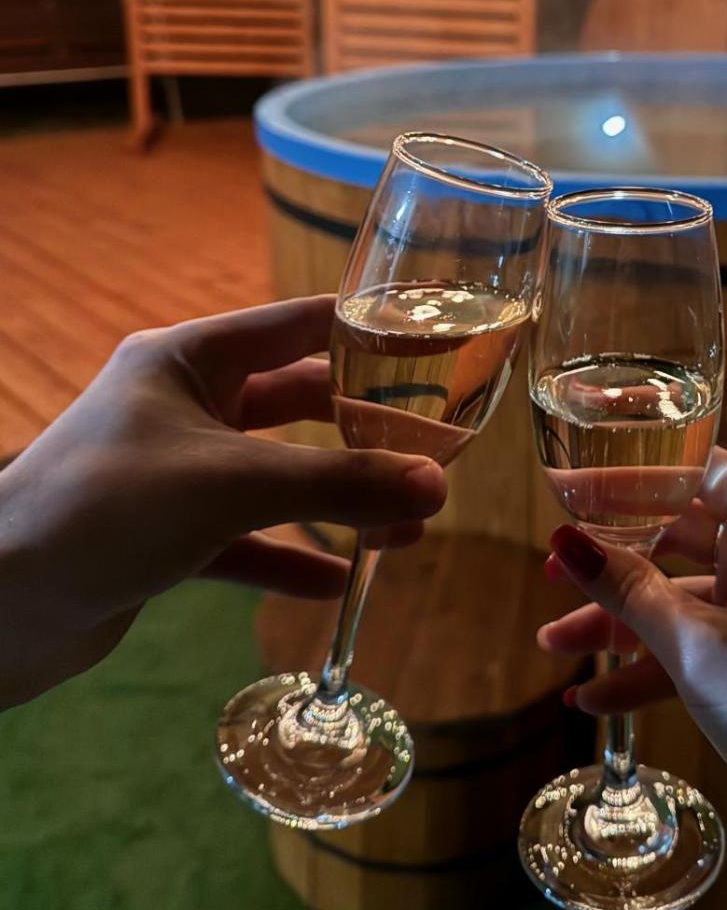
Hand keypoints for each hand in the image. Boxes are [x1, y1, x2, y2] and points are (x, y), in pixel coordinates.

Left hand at [0, 296, 445, 708]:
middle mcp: (182, 404)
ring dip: (337, 500)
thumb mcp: (233, 485)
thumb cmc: (106, 510)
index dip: (366, 333)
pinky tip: (337, 584)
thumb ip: (339, 484)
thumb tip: (438, 487)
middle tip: (432, 457)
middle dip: (364, 433)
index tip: (436, 347)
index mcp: (187, 358)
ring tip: (404, 531)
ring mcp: (173, 470)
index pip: (296, 325)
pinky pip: (244, 537)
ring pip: (276, 476)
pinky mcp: (164, 532)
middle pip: (297, 404)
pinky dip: (289, 555)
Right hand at [539, 447, 726, 865]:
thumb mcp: (699, 647)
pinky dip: (649, 666)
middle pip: (680, 534)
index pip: (696, 470)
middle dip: (613, 560)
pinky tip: (595, 698)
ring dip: (620, 624)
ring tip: (553, 646)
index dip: (631, 476)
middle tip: (552, 571)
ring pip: (679, 596)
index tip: (570, 488)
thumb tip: (566, 540)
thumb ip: (629, 591)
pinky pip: (694, 644)